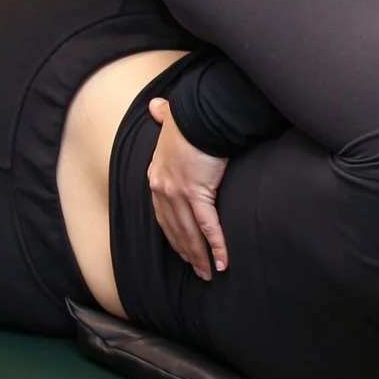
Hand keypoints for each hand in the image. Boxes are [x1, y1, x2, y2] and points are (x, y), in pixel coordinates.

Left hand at [146, 99, 229, 279]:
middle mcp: (163, 189)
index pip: (162, 214)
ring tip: (209, 273)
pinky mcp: (198, 193)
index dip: (172, 235)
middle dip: (185, 252)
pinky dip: (216, 246)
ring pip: (189, 232)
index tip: (180, 250)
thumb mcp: (170, 119)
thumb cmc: (188, 117)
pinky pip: (208, 225)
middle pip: (174, 229)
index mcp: (157, 176)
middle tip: (197, 270)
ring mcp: (178, 193)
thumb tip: (156, 106)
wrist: (199, 115)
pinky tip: (222, 261)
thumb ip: (162, 116)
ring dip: (200, 256)